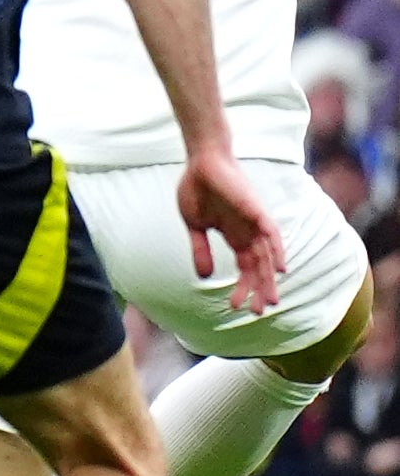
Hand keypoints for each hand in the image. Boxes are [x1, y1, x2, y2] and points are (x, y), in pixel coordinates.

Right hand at [180, 147, 284, 317]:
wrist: (201, 162)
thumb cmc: (197, 188)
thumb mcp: (195, 226)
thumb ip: (200, 250)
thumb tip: (203, 276)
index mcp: (234, 236)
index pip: (244, 268)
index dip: (242, 287)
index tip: (235, 307)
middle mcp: (248, 232)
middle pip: (259, 267)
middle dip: (259, 290)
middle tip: (260, 313)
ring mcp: (254, 222)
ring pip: (268, 256)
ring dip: (269, 278)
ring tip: (271, 300)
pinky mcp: (255, 210)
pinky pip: (271, 233)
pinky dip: (277, 250)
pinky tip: (280, 268)